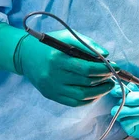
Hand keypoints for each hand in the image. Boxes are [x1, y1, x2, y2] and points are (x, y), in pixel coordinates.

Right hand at [0, 21, 114, 106]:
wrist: (24, 55)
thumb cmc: (49, 45)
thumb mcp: (67, 37)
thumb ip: (87, 44)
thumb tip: (106, 55)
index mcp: (57, 59)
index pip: (87, 69)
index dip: (104, 69)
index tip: (114, 66)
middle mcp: (53, 76)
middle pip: (86, 83)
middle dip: (104, 80)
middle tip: (113, 75)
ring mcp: (51, 88)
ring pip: (82, 95)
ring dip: (99, 92)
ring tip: (108, 85)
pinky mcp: (51, 95)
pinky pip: (74, 102)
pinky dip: (88, 100)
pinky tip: (96, 93)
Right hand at [110, 82, 138, 139]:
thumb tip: (134, 93)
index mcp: (135, 94)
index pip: (119, 90)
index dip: (120, 89)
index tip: (130, 89)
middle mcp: (130, 105)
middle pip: (117, 102)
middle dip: (127, 100)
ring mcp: (131, 117)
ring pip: (118, 113)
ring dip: (131, 109)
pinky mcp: (134, 128)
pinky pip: (126, 123)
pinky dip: (136, 118)